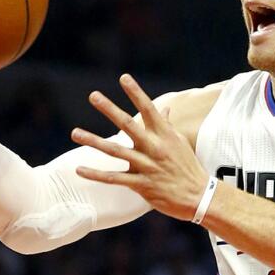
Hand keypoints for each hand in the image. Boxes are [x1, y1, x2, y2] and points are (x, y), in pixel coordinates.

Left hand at [71, 74, 209, 220]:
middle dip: (110, 109)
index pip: (149, 108)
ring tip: (75, 133)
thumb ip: (167, 125)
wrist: (199, 196)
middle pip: (128, 124)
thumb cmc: (188, 167)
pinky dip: (96, 174)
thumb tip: (165, 108)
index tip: (123, 78)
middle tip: (93, 95)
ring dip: (93, 141)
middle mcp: (154, 147)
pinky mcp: (142, 184)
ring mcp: (147, 166)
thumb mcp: (179, 143)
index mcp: (164, 135)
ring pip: (115, 151)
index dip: (136, 93)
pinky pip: (114, 179)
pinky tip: (79, 170)